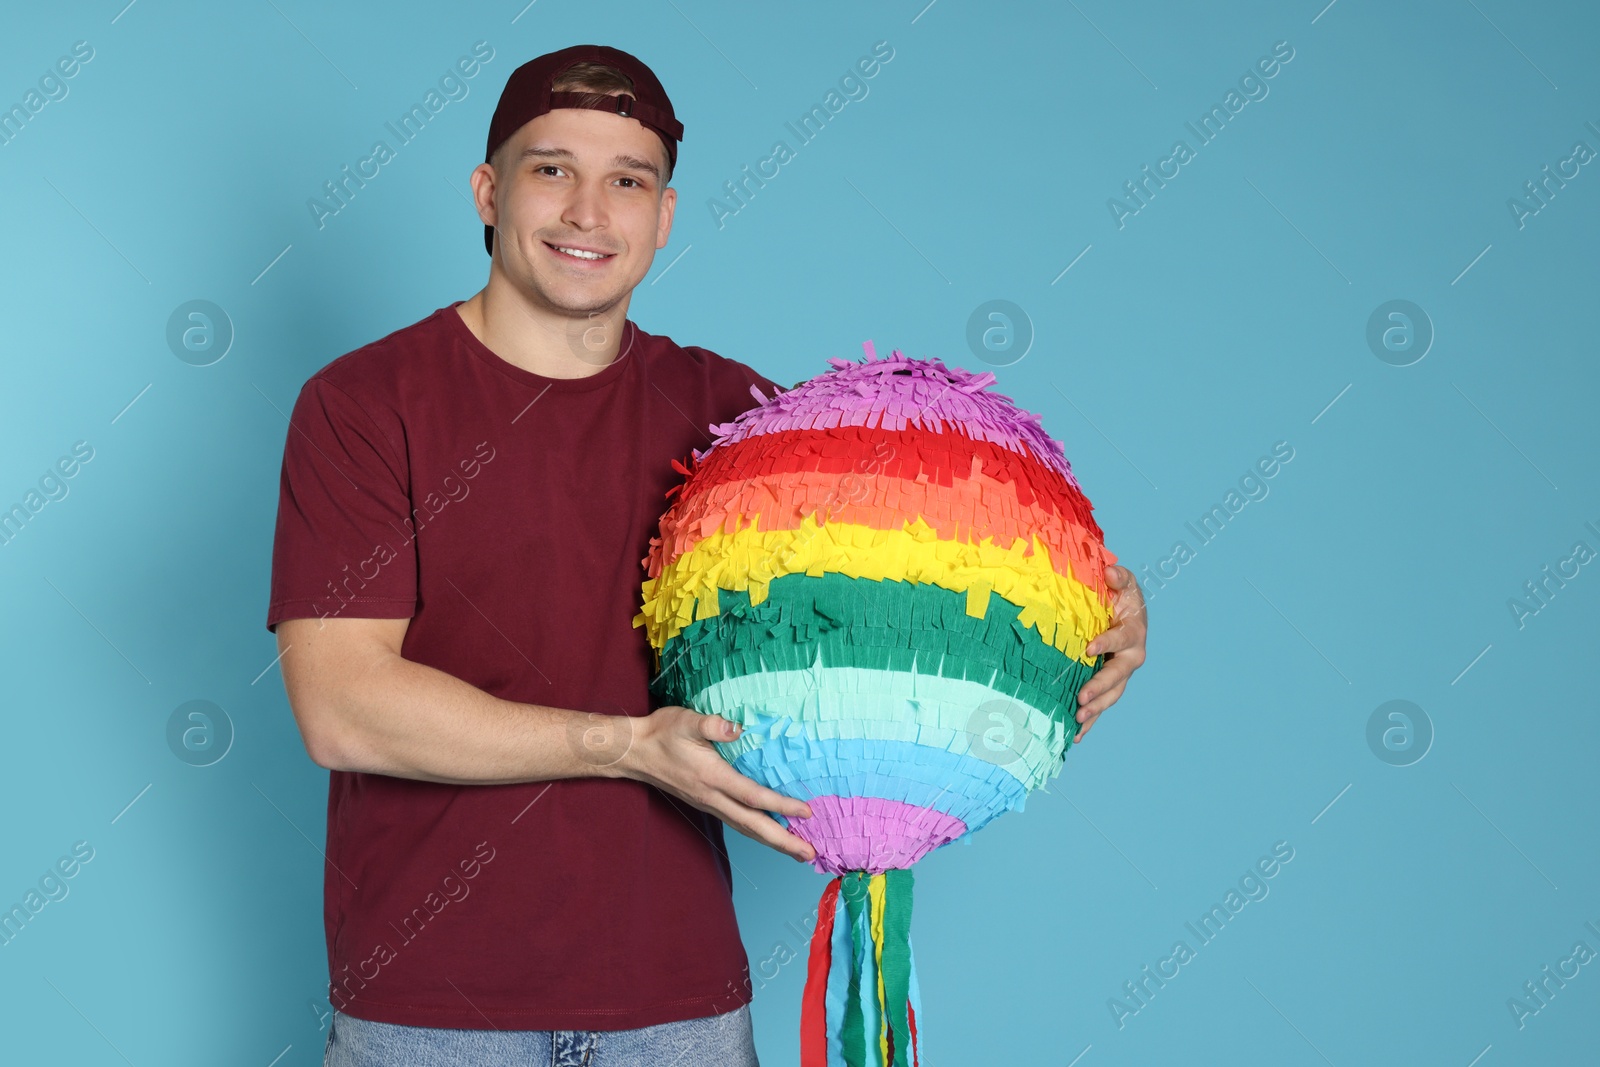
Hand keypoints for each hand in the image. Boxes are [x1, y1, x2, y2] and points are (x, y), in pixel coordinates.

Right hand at [615, 706, 816, 861]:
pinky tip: (769, 832)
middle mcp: (712, 797)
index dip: (781, 805)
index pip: (753, 797)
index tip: (806, 811)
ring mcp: (708, 803)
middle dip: (783, 841)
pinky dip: (757, 831)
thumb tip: (736, 728)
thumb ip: (711, 725)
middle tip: (810, 853)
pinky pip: (737, 822)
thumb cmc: (662, 733)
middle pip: (753, 825)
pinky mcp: (706, 802)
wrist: (635, 751)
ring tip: (797, 851)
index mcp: (712, 777)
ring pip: (745, 828)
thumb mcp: (685, 721)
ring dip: (773, 841)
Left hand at [1074, 564, 1147, 742]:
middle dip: (1099, 688)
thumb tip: (1110, 572)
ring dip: (1095, 710)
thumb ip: (1119, 576)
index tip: (1088, 648)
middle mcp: (1130, 658)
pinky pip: (1101, 705)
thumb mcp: (1123, 582)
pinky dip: (1090, 721)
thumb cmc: (1121, 595)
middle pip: (1116, 676)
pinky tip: (1075, 736)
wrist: (1123, 611)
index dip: (1106, 643)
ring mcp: (1120, 674)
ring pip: (1110, 696)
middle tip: (1081, 699)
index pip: (1121, 639)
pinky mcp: (1108, 684)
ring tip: (1077, 720)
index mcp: (1133, 634)